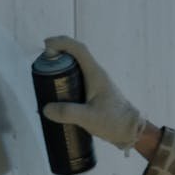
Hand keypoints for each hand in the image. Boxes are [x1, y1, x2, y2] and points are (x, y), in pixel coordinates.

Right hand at [41, 35, 144, 150]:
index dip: (61, 42)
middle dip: (58, 55)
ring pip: (76, 68)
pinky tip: (59, 93)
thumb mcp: (89, 118)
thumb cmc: (114, 122)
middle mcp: (96, 75)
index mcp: (96, 74)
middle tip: (43, 65)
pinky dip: (67, 80)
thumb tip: (46, 108)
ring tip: (47, 78)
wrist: (131, 132)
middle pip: (75, 56)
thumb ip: (67, 113)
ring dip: (62, 68)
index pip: (78, 49)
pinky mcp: (95, 94)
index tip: (46, 45)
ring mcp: (96, 84)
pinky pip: (78, 80)